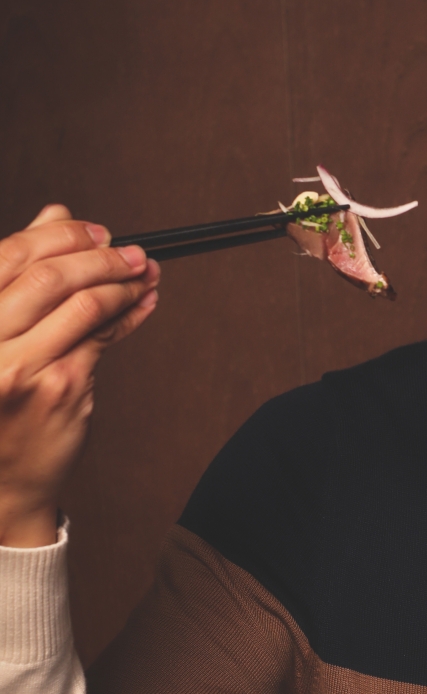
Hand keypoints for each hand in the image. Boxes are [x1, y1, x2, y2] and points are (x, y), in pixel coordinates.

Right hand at [0, 205, 159, 546]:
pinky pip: (103, 338)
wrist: (1, 478)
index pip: (9, 255)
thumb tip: (55, 215)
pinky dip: (129, 315)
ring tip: (145, 274)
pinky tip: (144, 303)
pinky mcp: (61, 389)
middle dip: (99, 256)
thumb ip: (19, 276)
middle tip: (131, 252)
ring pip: (84, 305)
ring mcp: (22, 367)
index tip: (94, 230)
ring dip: (124, 283)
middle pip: (50, 277)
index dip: (58, 235)